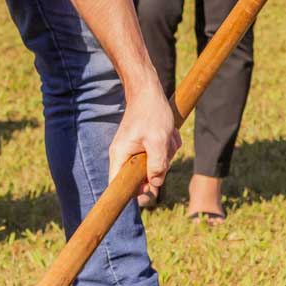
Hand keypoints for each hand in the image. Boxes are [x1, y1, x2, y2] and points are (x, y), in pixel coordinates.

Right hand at [109, 80, 179, 198]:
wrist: (148, 90)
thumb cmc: (151, 113)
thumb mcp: (158, 140)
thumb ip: (157, 165)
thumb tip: (156, 184)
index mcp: (120, 156)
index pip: (118, 186)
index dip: (132, 194)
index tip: (149, 191)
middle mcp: (124, 155)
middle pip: (141, 178)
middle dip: (158, 167)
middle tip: (164, 150)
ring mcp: (134, 150)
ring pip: (154, 165)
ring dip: (166, 154)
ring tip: (166, 136)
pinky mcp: (144, 144)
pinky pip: (159, 154)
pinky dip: (167, 145)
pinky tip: (168, 133)